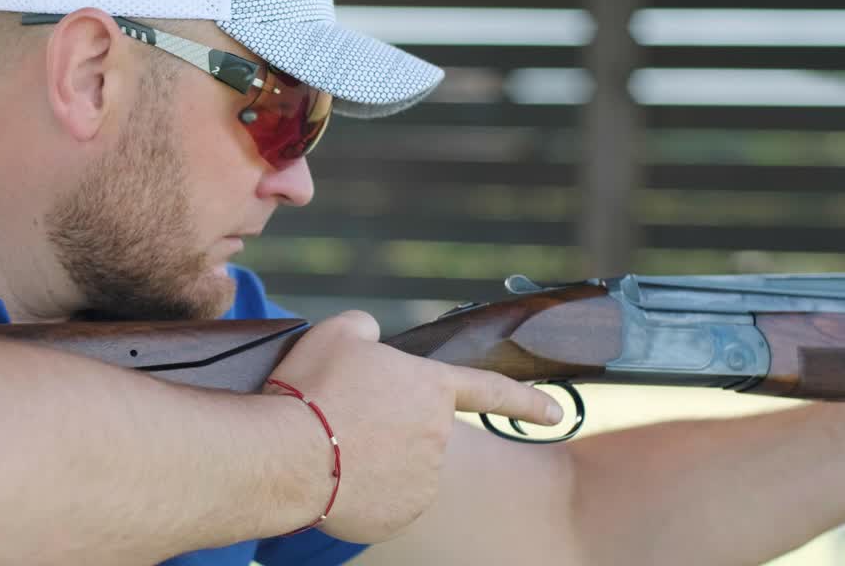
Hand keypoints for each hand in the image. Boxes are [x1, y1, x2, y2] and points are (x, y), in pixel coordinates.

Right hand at [266, 310, 561, 543]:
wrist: (288, 451)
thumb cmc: (313, 387)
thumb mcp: (338, 332)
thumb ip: (367, 328)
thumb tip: (371, 339)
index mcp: (431, 387)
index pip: (490, 390)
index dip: (524, 400)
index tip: (555, 414)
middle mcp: (438, 436)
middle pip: (416, 429)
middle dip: (386, 426)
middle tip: (341, 418)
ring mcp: (423, 481)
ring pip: (399, 466)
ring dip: (371, 457)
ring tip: (330, 446)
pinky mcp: (399, 515)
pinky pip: (383, 500)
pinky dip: (362, 491)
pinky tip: (334, 476)